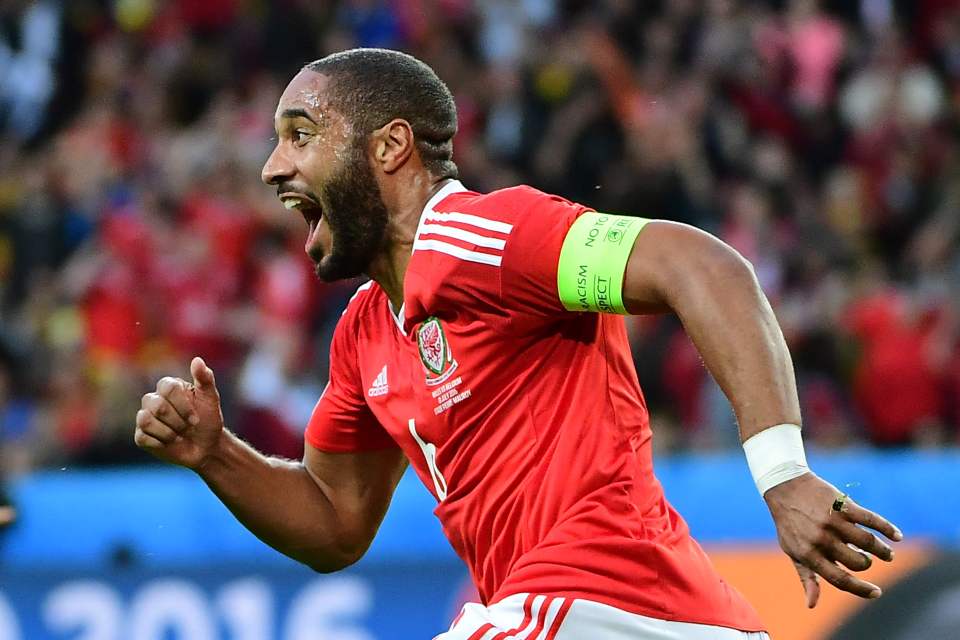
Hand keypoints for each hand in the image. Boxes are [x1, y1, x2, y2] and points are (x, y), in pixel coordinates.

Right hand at [135, 357, 224, 469]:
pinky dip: (160, 443)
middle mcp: (153, 399)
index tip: (196, 419)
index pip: (168, 388)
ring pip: (145, 420)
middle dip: (178, 421)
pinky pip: (142, 437)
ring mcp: (145, 417)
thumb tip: (197, 360)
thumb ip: (205, 378)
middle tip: (188, 428)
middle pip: (157, 406)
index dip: (183, 406)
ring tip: (179, 436)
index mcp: (169, 386)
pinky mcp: (141, 435)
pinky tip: (169, 443)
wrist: (206, 446)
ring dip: (168, 432)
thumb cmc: (208, 419)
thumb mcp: (211, 398)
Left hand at [764, 473, 902, 607]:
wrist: (784, 486)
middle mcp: (822, 540)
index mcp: (809, 554)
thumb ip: (806, 577)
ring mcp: (834, 522)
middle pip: (858, 562)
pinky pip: (872, 520)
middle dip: (866, 564)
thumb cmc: (789, 523)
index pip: (840, 579)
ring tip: (887, 553)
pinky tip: (897, 536)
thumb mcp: (793, 551)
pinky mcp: (843, 505)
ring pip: (869, 543)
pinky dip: (888, 529)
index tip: (876, 592)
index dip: (861, 589)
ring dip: (882, 551)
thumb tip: (812, 605)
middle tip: (867, 559)